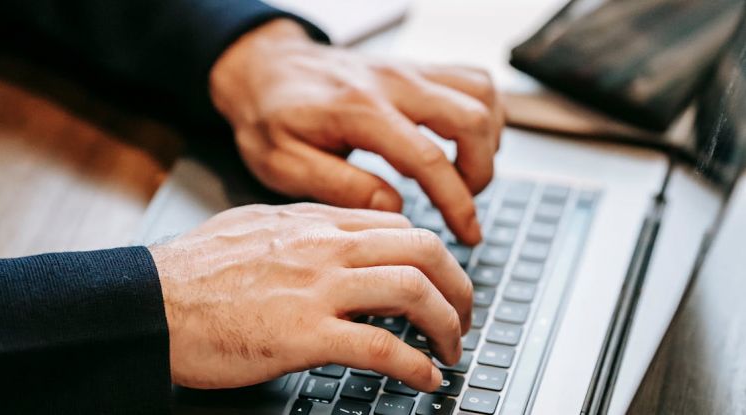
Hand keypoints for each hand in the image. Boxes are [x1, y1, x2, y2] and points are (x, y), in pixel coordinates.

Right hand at [149, 203, 472, 390]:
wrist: (149, 300)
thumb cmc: (192, 270)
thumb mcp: (253, 226)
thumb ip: (302, 227)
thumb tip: (337, 235)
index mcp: (314, 222)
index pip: (398, 226)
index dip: (431, 255)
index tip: (439, 279)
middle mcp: (325, 247)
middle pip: (422, 250)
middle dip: (458, 284)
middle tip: (464, 313)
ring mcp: (317, 289)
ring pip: (412, 291)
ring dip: (447, 323)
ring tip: (453, 347)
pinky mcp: (304, 334)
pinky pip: (381, 346)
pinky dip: (415, 364)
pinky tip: (425, 377)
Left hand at [210, 20, 503, 244]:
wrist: (265, 68)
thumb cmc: (270, 117)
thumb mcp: (283, 163)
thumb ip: (339, 186)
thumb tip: (393, 208)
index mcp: (359, 111)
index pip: (428, 158)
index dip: (457, 203)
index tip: (468, 234)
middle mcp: (392, 83)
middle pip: (471, 119)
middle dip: (481, 171)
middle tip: (463, 203)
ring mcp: (408, 70)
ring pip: (481, 93)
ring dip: (487, 139)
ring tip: (465, 173)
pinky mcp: (415, 68)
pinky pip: (471, 79)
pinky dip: (482, 112)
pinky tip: (462, 142)